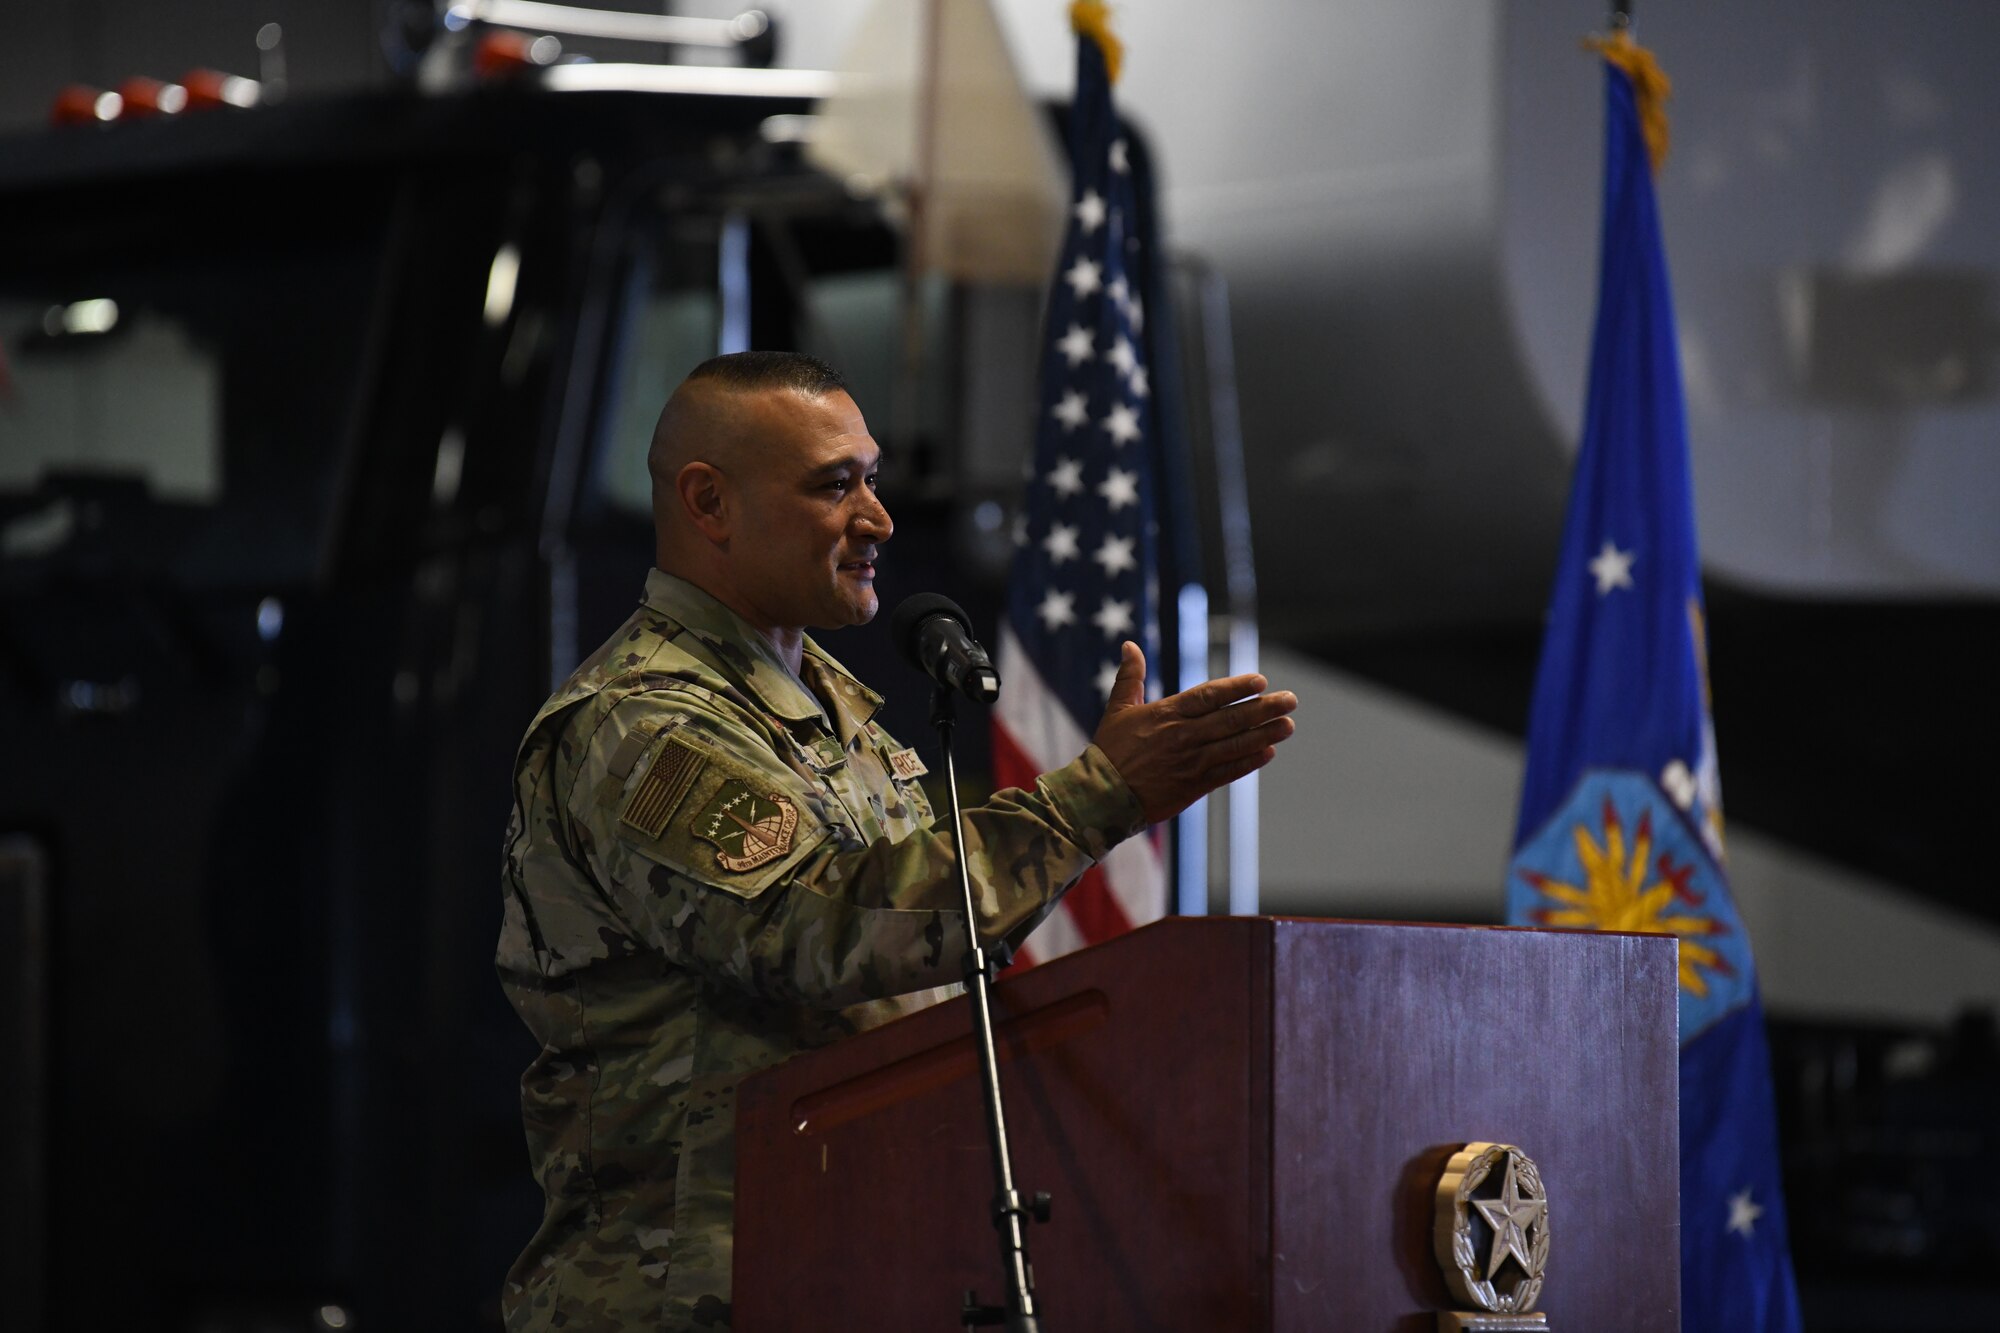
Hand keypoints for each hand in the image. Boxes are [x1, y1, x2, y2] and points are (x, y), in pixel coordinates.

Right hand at [1090, 641, 1296, 824]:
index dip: (1236, 688)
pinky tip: (1268, 752)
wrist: (1101, 796)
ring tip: (1288, 725)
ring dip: (1264, 734)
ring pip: (1234, 745)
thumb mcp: (1117, 708)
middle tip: (1290, 700)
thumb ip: (1130, 676)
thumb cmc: (1109, 750)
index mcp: (1166, 714)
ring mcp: (1190, 762)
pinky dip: (1248, 762)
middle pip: (1230, 719)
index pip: (1208, 696)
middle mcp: (1183, 736)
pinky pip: (1227, 772)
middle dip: (1263, 708)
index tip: (1260, 680)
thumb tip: (1129, 644)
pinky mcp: (1193, 786)